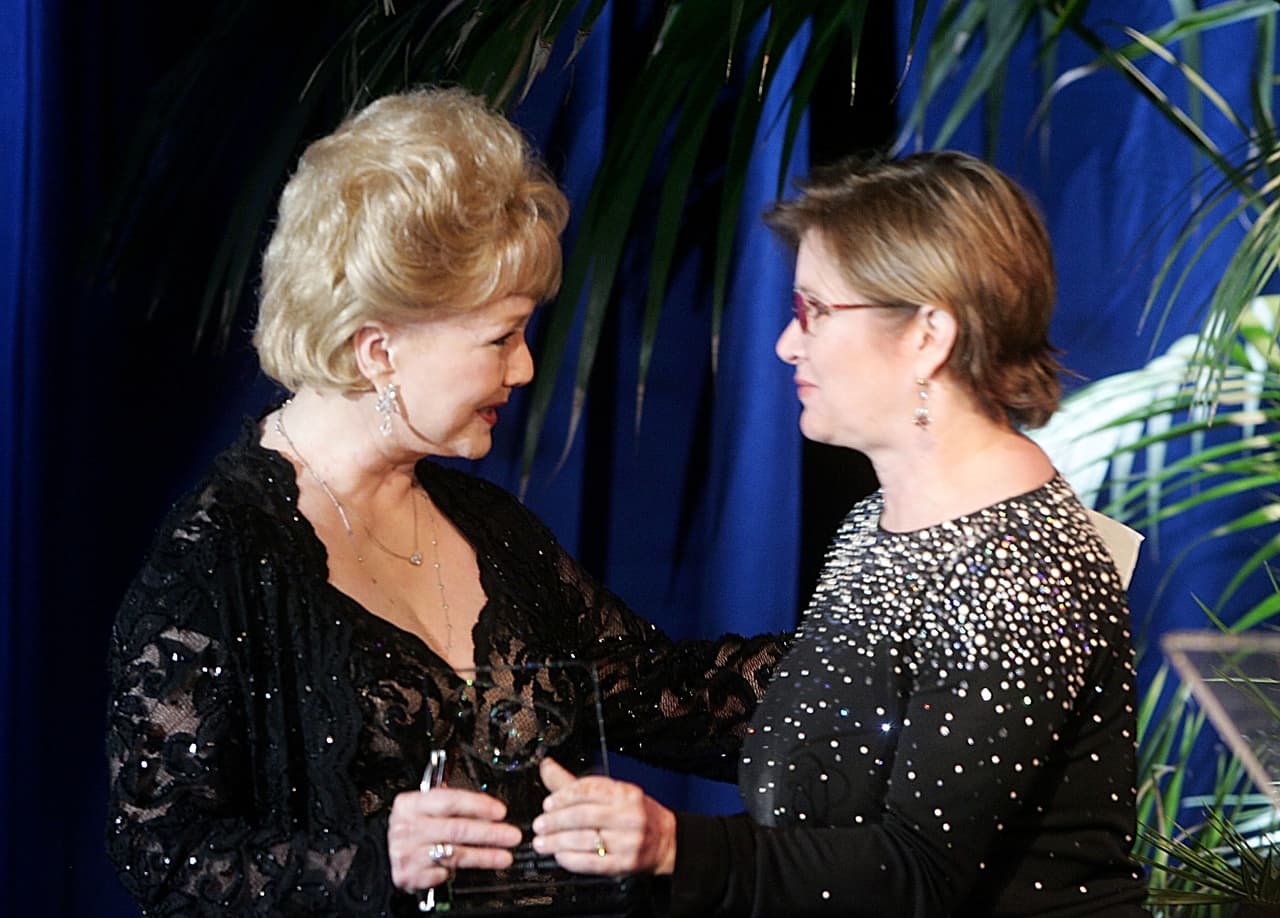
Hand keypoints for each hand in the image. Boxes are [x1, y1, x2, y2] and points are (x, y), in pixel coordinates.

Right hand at [387, 787, 523, 892]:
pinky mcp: (409, 874)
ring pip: (454, 854)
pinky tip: (470, 869)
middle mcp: (407, 828)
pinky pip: (441, 873)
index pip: (449, 801)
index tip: (500, 811)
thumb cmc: (412, 826)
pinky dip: (456, 872)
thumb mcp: (425, 808)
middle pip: (456, 829)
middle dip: (489, 833)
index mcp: (411, 804)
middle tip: (511, 835)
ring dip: (484, 856)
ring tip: (504, 857)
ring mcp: (407, 852)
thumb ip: (452, 806)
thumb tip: (489, 811)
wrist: (380, 852)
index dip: (478, 805)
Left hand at [530, 757, 676, 875]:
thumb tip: (546, 766)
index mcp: (626, 793)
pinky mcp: (625, 863)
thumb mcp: (612, 793)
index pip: (589, 789)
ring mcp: (628, 841)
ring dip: (558, 842)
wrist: (667, 841)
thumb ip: (575, 784)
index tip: (547, 803)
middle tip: (539, 825)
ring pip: (586, 839)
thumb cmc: (636, 814)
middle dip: (556, 821)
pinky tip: (559, 856)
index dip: (564, 796)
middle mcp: (629, 815)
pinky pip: (593, 862)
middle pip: (585, 815)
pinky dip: (572, 859)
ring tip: (541, 843)